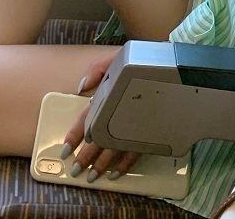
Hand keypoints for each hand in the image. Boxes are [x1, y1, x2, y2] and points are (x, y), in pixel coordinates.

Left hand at [59, 49, 140, 182]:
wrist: (168, 64)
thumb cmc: (140, 60)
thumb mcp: (115, 58)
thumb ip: (97, 70)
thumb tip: (81, 86)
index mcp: (110, 96)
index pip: (88, 118)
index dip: (75, 135)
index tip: (65, 149)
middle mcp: (121, 114)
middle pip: (100, 140)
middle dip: (86, 157)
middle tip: (76, 170)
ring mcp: (135, 125)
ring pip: (116, 151)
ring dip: (103, 165)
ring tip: (93, 177)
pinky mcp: (149, 132)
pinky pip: (136, 152)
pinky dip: (125, 165)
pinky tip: (116, 173)